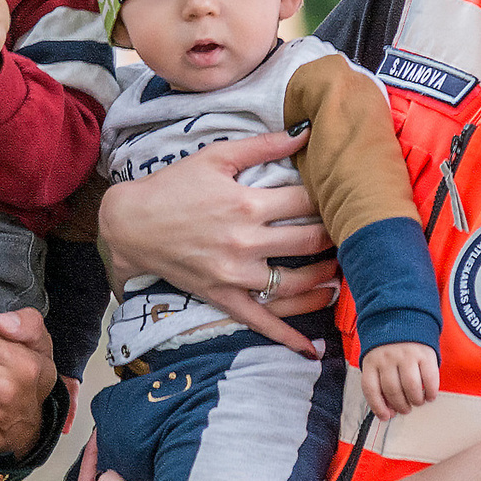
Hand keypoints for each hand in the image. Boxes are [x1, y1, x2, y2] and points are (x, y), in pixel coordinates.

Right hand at [96, 133, 337, 353]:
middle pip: (309, 242)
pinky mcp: (223, 297)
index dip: (329, 197)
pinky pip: (261, 322)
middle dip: (335, 237)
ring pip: (295, 284)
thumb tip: (306, 132)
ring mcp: (235, 274)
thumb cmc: (173, 186)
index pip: (306, 202)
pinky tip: (313, 348)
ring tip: (339, 273)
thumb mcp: (216, 156)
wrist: (131, 224)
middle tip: (349, 234)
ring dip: (324, 280)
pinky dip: (288, 337)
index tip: (340, 197)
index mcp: (247, 203)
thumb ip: (263, 145)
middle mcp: (245, 242)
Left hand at [359, 342, 439, 420]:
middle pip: (392, 390)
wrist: (402, 318)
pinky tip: (430, 395)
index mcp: (372, 361)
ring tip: (417, 402)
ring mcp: (406, 355)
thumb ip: (379, 382)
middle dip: (400, 405)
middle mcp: (387, 358)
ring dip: (415, 400)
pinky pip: (429, 378)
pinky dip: (430, 391)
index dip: (378, 407)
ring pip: (410, 387)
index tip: (386, 417)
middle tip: (406, 409)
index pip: (371, 389)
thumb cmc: (388, 347)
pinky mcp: (424, 354)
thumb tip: (388, 411)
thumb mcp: (376, 360)